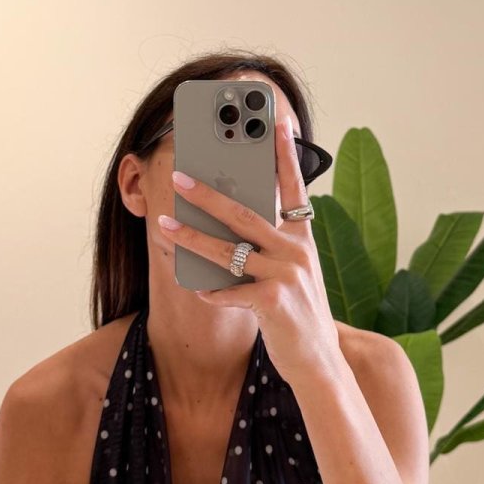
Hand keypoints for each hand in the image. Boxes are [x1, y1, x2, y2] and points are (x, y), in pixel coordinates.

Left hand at [156, 114, 343, 386]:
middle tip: (180, 177)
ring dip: (191, 237)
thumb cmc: (298, 315)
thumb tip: (231, 226)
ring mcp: (286, 276)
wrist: (319, 361)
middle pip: (245, 215)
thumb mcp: (293, 274)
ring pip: (228, 251)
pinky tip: (196, 288)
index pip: (294, 189)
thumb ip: (271, 247)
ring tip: (164, 225)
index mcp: (303, 239)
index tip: (274, 123)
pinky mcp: (272, 302)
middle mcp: (297, 251)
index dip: (284, 156)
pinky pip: (229, 291)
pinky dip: (210, 291)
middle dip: (208, 194)